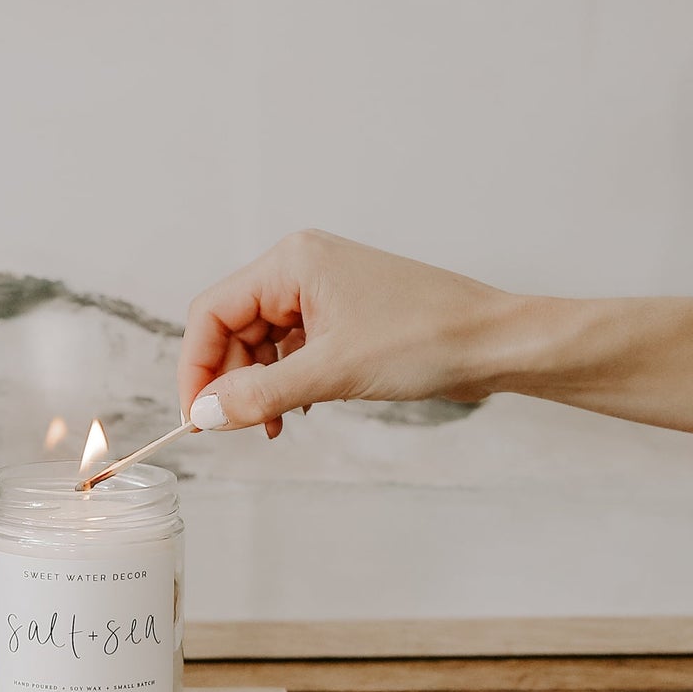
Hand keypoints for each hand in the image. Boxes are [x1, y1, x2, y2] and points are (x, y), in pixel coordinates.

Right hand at [177, 230, 513, 435]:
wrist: (496, 343)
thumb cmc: (427, 338)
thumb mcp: (332, 372)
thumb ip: (260, 394)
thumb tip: (204, 414)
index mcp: (291, 262)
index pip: (212, 312)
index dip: (196, 367)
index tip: (196, 417)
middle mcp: (300, 269)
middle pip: (232, 329)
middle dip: (229, 381)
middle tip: (232, 428)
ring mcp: (322, 293)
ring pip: (260, 344)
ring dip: (257, 388)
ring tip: (270, 426)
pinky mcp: (342, 318)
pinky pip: (291, 352)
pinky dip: (284, 384)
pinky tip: (295, 412)